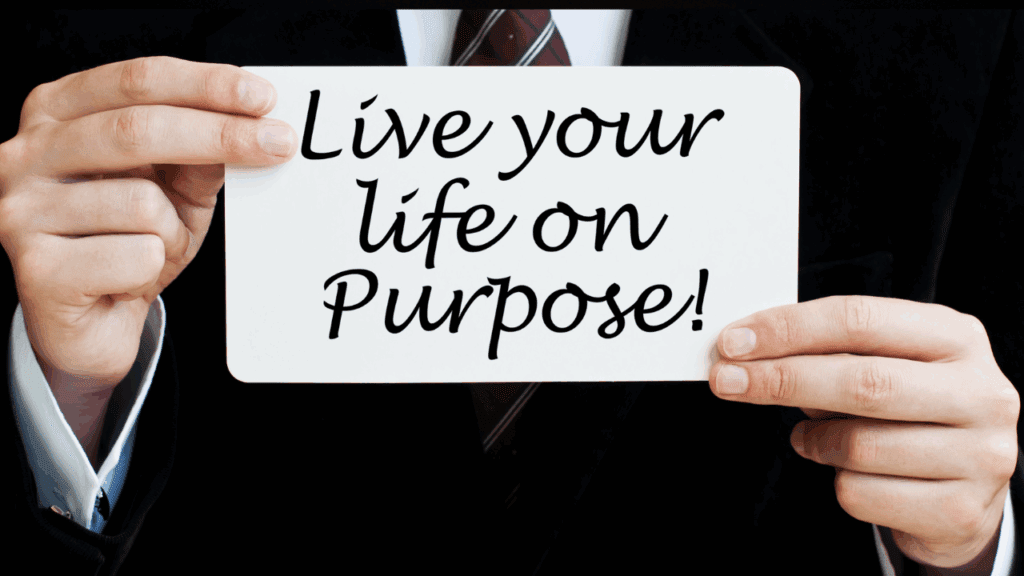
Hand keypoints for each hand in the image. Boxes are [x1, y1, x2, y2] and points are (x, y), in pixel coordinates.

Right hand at [0, 57, 296, 461]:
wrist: (92, 324)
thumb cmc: (130, 242)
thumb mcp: (174, 189)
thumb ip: (202, 154)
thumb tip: (257, 124)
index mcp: (57, 114)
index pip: (137, 81)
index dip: (205, 85)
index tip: (264, 98)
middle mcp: (26, 154)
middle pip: (136, 128)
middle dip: (219, 135)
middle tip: (278, 144)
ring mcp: (20, 209)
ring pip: (141, 202)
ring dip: (173, 229)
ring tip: (156, 247)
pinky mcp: (36, 267)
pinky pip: (135, 254)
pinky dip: (154, 267)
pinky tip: (130, 276)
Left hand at [709, 296, 1018, 570]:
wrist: (966, 489)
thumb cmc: (908, 412)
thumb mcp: (884, 365)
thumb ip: (828, 352)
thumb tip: (745, 351)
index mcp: (957, 337)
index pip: (860, 319)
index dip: (789, 328)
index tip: (733, 342)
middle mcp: (982, 392)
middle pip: (861, 380)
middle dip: (780, 380)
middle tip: (725, 380)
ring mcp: (981, 454)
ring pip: (858, 445)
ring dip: (813, 441)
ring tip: (810, 437)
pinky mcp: (961, 510)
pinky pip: (863, 495)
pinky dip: (837, 483)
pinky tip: (847, 472)